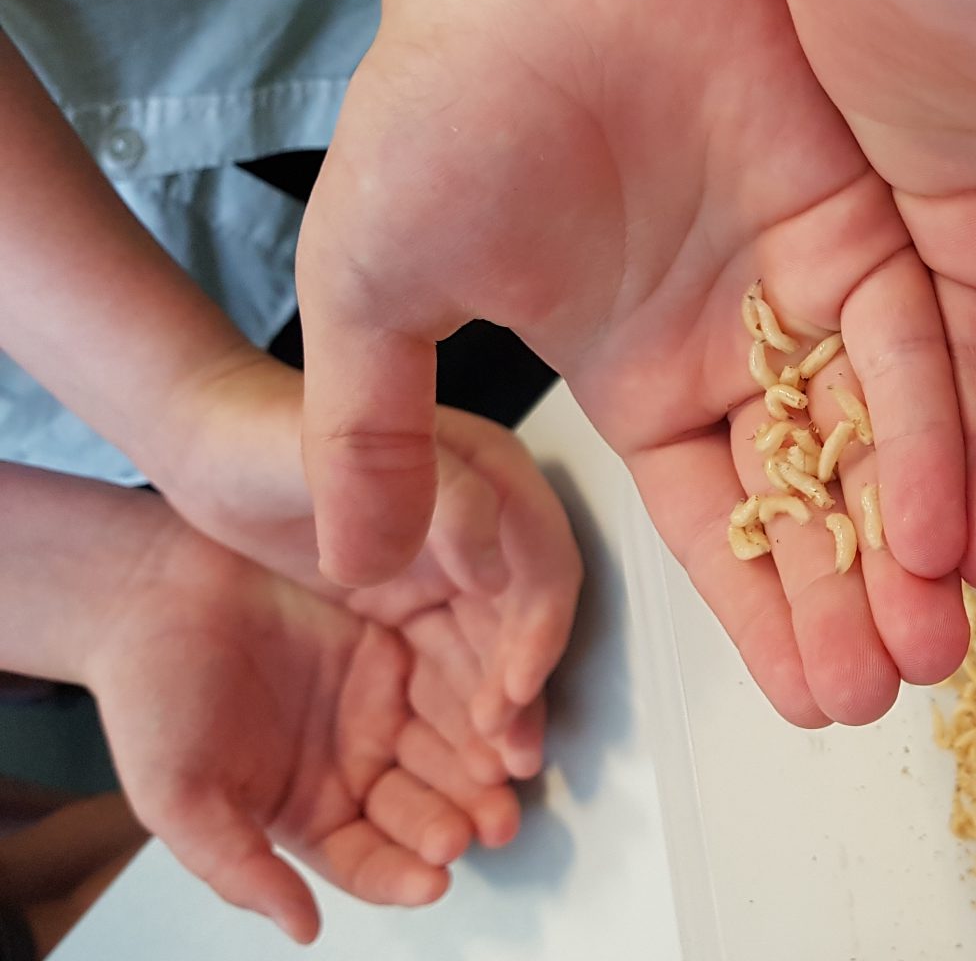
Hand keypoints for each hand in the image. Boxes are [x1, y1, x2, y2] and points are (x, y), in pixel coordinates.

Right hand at [87, 503, 519, 943]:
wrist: (151, 590)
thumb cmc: (150, 698)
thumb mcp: (179, 796)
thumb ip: (238, 866)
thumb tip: (302, 931)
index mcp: (308, 814)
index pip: (366, 860)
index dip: (399, 876)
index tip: (433, 882)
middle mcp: (356, 768)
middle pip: (421, 810)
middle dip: (456, 822)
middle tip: (485, 829)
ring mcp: (381, 709)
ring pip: (445, 750)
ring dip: (477, 768)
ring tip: (501, 777)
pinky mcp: (398, 649)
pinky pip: (447, 680)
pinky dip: (474, 699)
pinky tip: (496, 711)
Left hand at [158, 355, 576, 777]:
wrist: (195, 446)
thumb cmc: (262, 433)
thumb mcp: (352, 451)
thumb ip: (441, 499)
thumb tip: (495, 576)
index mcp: (490, 476)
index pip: (542, 566)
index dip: (538, 634)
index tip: (512, 696)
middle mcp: (481, 524)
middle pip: (521, 621)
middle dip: (521, 691)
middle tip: (508, 761)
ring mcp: (445, 564)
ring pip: (486, 651)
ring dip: (493, 712)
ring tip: (489, 779)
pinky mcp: (405, 598)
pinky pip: (442, 664)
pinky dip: (449, 709)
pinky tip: (445, 756)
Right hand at [292, 0, 967, 724]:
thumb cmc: (443, 104)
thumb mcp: (375, 289)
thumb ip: (374, 429)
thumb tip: (347, 562)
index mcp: (641, 378)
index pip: (717, 527)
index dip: (761, 615)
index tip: (811, 706)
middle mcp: (738, 344)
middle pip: (812, 502)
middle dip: (846, 600)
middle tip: (887, 695)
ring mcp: (804, 282)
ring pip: (874, 438)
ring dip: (905, 543)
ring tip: (935, 646)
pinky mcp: (861, 216)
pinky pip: (908, 343)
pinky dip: (930, 432)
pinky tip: (948, 527)